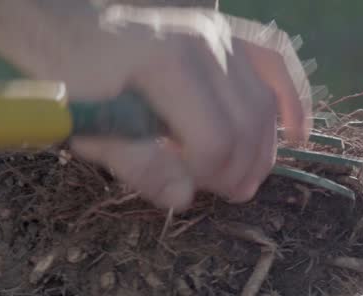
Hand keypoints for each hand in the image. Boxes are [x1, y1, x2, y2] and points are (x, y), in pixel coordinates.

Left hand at [68, 8, 310, 209]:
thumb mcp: (90, 129)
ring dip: (263, 150)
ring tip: (245, 180)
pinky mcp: (226, 32)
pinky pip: (275, 63)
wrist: (65, 29)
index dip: (208, 176)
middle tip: (224, 194)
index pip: (214, 138)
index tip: (190, 191)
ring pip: (264, 103)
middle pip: (246, 123)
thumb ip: (139, 166)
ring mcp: (219, 33)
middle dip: (239, 170)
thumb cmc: (71, 81)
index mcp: (167, 63)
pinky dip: (292, 99)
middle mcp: (204, 42)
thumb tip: (186, 198)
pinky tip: (298, 133)